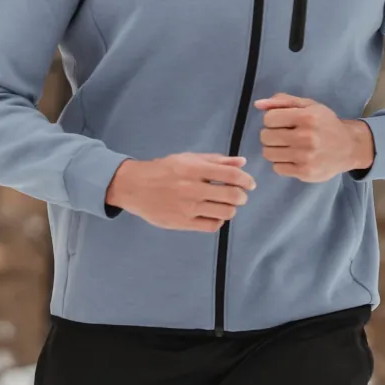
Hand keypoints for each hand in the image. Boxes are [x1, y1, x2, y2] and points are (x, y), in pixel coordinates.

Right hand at [104, 153, 255, 231]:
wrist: (134, 187)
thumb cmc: (163, 170)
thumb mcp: (187, 159)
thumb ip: (215, 161)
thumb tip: (242, 162)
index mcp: (193, 169)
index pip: (231, 176)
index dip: (246, 180)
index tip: (250, 184)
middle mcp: (191, 188)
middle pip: (232, 196)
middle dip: (242, 196)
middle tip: (239, 196)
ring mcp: (187, 207)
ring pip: (226, 213)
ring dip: (232, 209)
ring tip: (226, 205)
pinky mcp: (182, 222)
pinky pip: (212, 225)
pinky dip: (218, 220)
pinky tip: (213, 214)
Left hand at [255, 93, 374, 181]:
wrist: (349, 147)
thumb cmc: (325, 123)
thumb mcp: (308, 106)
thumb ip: (282, 101)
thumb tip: (258, 104)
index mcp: (307, 117)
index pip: (268, 119)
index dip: (273, 120)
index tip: (283, 122)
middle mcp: (306, 137)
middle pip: (265, 137)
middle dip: (272, 134)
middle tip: (285, 135)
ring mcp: (306, 157)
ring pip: (268, 153)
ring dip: (274, 149)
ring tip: (288, 146)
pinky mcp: (305, 173)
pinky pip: (277, 168)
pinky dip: (282, 163)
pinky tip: (293, 158)